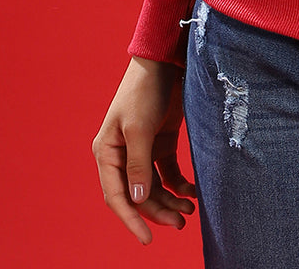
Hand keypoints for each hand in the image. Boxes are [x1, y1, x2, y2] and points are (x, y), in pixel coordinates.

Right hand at [92, 55, 197, 244]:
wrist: (165, 59)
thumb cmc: (145, 90)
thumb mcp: (140, 127)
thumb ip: (139, 164)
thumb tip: (139, 199)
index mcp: (107, 152)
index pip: (116, 195)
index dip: (131, 219)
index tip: (147, 240)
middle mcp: (122, 154)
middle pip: (138, 194)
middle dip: (158, 212)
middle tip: (181, 224)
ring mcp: (142, 149)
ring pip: (154, 186)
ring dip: (170, 201)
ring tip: (189, 212)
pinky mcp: (161, 141)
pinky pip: (168, 172)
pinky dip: (179, 184)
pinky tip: (192, 192)